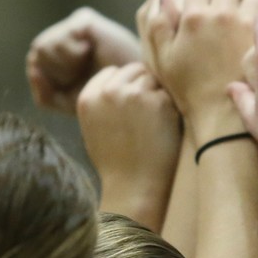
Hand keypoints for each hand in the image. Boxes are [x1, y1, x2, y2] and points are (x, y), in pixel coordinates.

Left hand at [25, 7, 140, 112]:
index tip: (73, 85)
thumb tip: (33, 69)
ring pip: (42, 46)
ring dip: (63, 64)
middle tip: (81, 74)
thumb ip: (43, 95)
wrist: (132, 89)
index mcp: (60, 53)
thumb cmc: (104, 95)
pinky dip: (70, 53)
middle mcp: (65, 35)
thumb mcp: (67, 103)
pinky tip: (88, 52)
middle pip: (36, 53)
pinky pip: (59, 38)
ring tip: (85, 64)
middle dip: (56, 73)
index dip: (48, 80)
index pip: (34, 63)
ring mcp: (74, 25)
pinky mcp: (84, 19)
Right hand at [76, 62, 181, 227]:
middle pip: (134, 70)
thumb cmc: (117, 162)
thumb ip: (102, 100)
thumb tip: (121, 76)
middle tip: (146, 117)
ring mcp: (134, 94)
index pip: (112, 72)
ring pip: (152, 78)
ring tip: (152, 125)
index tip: (130, 109)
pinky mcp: (158, 101)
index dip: (125, 87)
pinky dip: (170, 108)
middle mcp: (108, 92)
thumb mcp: (95, 127)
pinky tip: (162, 130)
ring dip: (157, 95)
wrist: (135, 187)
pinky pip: (168, 93)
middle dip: (142, 87)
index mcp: (88, 97)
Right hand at [144, 0, 257, 140]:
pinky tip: (257, 37)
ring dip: (248, 5)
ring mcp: (248, 24)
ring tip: (242, 25)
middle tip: (224, 14)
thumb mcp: (162, 59)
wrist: (222, 118)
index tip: (203, 7)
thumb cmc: (188, 90)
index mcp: (193, 16)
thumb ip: (158, 22)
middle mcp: (221, 14)